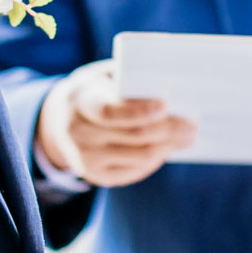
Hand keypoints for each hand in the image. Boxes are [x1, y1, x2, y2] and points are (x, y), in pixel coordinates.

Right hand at [39, 59, 197, 186]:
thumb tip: (175, 83)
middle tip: (192, 125)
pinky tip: (166, 147)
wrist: (59, 121)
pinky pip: (135, 171)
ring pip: (140, 157)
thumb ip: (131, 78)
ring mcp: (86, 159)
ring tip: (187, 136)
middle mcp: (79, 134)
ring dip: (168, 146)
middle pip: (133, 136)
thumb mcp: (104, 76)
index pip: (110, 111)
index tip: (165, 105)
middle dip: (168, 130)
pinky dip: (155, 159)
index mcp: (80, 101)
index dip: (139, 110)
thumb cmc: (96, 90)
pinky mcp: (96, 176)